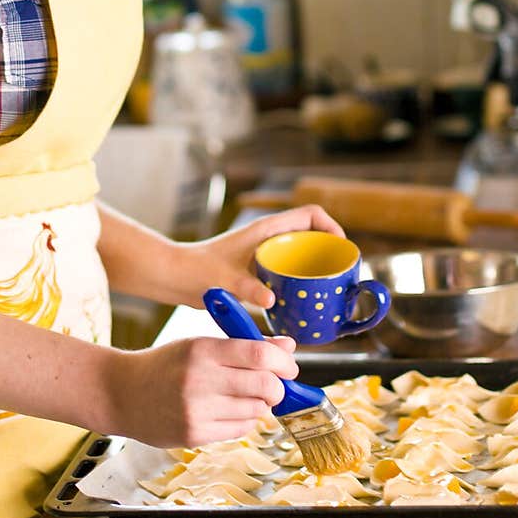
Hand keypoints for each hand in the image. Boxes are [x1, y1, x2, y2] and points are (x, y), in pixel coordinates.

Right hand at [110, 333, 298, 447]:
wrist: (122, 393)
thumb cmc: (165, 366)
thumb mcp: (200, 345)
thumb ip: (244, 346)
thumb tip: (288, 346)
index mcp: (202, 350)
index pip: (259, 353)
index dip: (283, 361)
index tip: (289, 367)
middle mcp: (199, 379)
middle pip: (266, 385)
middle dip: (279, 387)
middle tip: (274, 386)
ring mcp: (196, 410)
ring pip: (256, 410)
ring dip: (260, 405)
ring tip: (242, 397)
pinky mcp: (194, 434)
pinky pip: (240, 430)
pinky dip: (244, 421)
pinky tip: (228, 411)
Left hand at [169, 203, 344, 311]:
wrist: (176, 277)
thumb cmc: (197, 270)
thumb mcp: (225, 280)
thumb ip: (247, 289)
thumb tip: (271, 300)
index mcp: (267, 230)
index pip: (311, 214)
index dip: (332, 226)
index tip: (342, 248)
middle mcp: (269, 238)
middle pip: (312, 235)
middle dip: (329, 252)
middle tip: (340, 276)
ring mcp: (265, 253)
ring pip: (301, 254)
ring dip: (316, 268)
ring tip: (328, 292)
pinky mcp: (259, 269)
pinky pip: (289, 270)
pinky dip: (301, 281)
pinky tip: (303, 303)